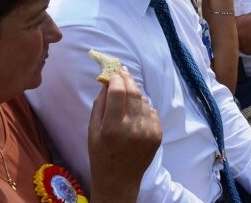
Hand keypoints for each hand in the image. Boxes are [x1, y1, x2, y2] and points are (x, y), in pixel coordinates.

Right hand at [88, 68, 161, 199]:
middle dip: (128, 79)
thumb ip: (100, 105)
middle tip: (123, 71)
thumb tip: (107, 81)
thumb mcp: (92, 131)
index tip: (114, 71)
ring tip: (126, 98)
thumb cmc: (101, 154)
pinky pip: (151, 112)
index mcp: (112, 127)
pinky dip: (144, 109)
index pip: (117, 92)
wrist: (119, 179)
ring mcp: (148, 131)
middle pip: (134, 93)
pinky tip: (135, 115)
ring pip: (143, 101)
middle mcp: (133, 128)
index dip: (116, 78)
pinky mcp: (157, 134)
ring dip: (135, 95)